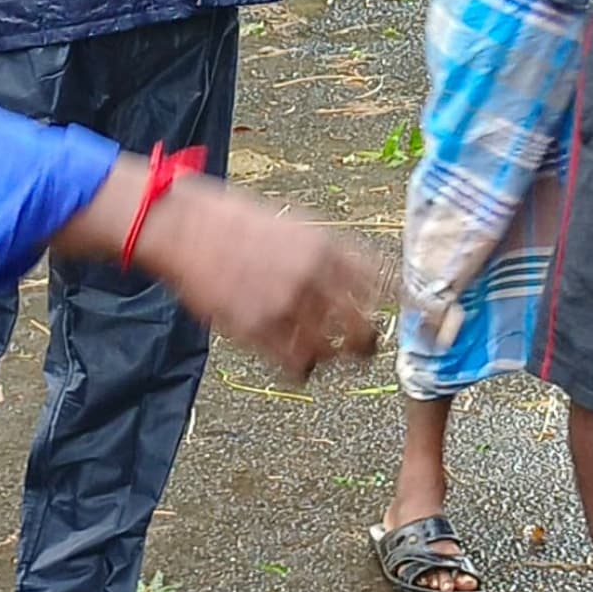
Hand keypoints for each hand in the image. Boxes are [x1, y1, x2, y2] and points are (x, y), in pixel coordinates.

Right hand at [117, 170, 388, 380]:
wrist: (188, 228)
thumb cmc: (239, 222)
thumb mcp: (296, 222)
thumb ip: (331, 251)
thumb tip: (366, 279)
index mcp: (326, 245)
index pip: (382, 281)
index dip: (398, 304)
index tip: (404, 315)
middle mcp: (312, 277)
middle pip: (363, 328)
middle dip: (367, 343)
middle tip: (364, 348)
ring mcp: (286, 306)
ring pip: (331, 354)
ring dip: (331, 357)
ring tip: (324, 352)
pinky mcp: (258, 331)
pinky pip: (298, 367)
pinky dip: (302, 369)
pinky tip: (297, 360)